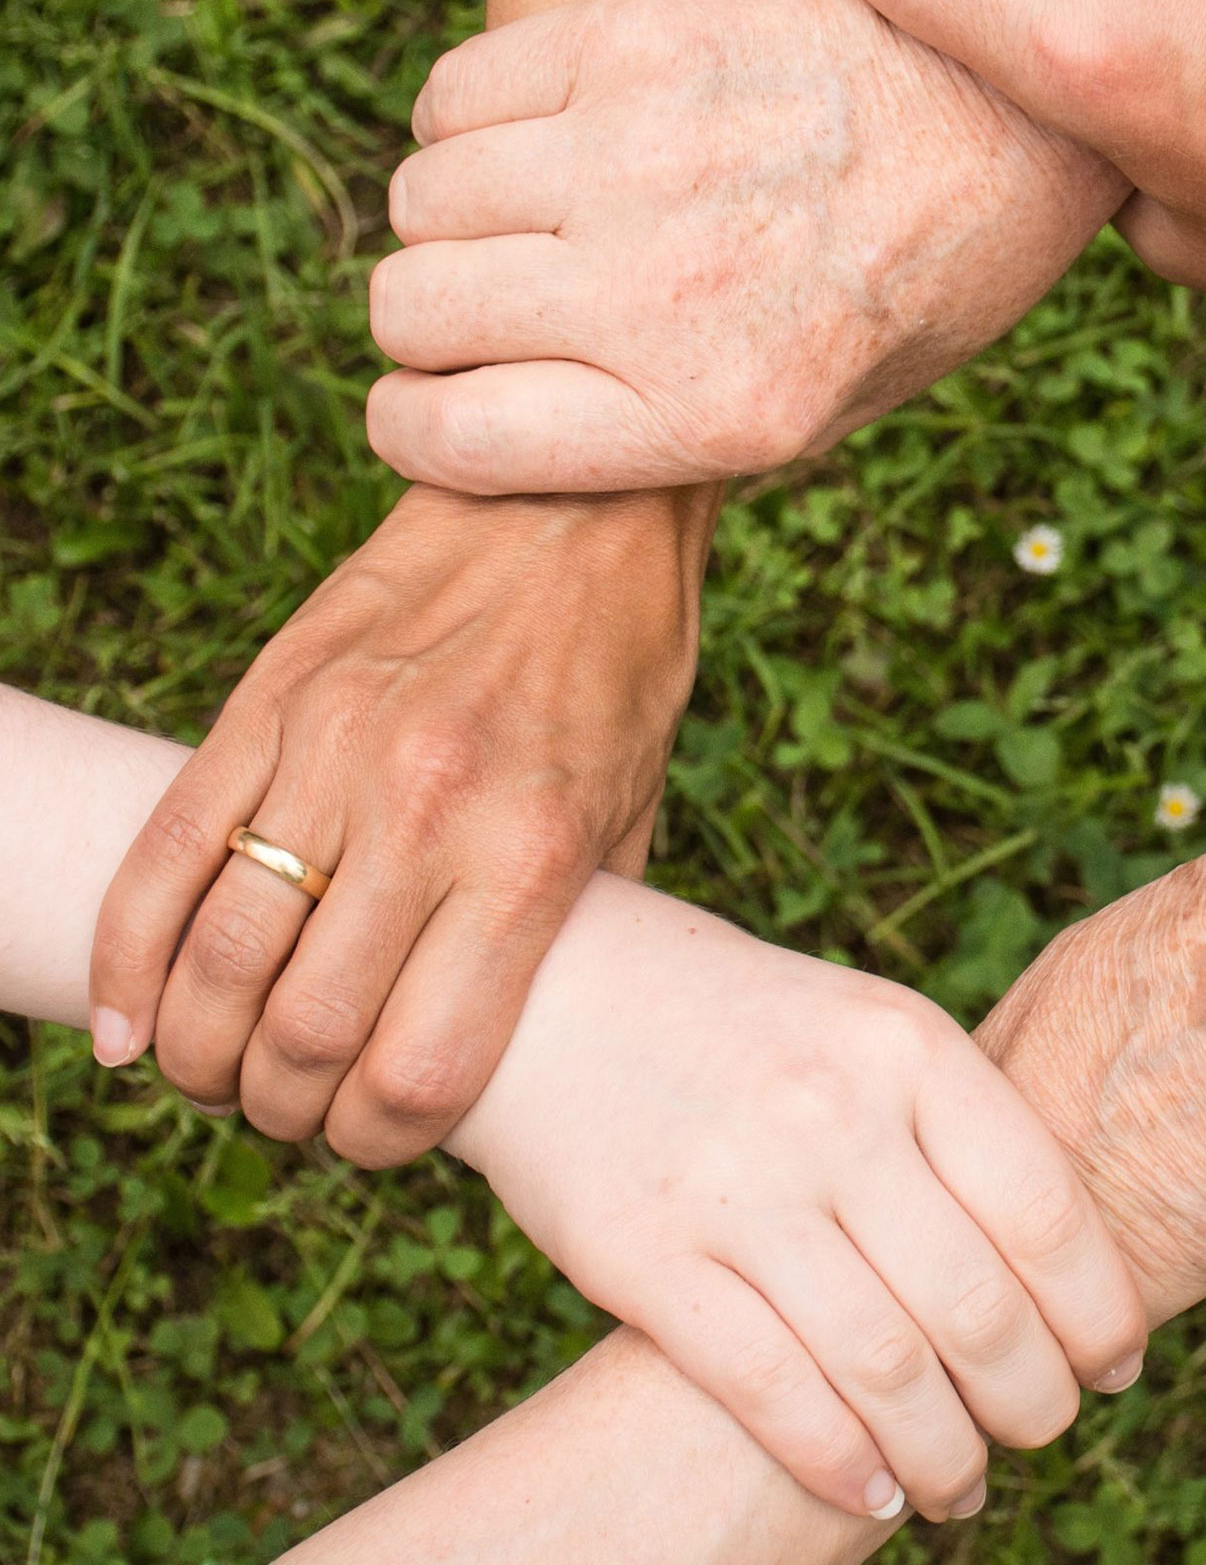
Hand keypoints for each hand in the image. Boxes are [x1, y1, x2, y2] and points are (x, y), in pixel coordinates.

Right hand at [88, 484, 710, 1163]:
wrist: (573, 505)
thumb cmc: (620, 669)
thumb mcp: (635, 812)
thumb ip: (573, 930)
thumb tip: (520, 1043)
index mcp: (530, 856)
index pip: (420, 1070)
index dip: (381, 1142)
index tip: (376, 1138)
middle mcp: (426, 812)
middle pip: (303, 1036)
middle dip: (284, 1110)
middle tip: (292, 1110)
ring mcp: (333, 751)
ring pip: (217, 959)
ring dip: (200, 1052)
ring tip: (218, 1070)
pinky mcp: (268, 701)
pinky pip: (164, 854)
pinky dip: (127, 960)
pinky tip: (129, 1024)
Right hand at [364, 0, 1127, 493]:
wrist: (1019, 109)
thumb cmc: (927, 274)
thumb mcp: (831, 410)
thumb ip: (672, 431)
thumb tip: (512, 426)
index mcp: (716, 413)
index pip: (450, 440)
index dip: (415, 426)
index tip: (431, 403)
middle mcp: (663, 293)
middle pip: (412, 309)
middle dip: (430, 320)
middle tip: (496, 301)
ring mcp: (642, 156)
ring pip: (422, 197)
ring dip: (453, 216)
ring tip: (530, 211)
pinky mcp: (639, 38)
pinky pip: (458, 90)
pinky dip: (467, 119)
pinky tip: (541, 130)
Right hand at [450, 884, 1148, 1525]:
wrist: (556, 988)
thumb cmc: (745, 1021)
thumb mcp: (865, 1027)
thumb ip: (954, 1124)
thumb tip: (1064, 1265)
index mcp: (905, 1045)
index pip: (1045, 1208)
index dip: (1098, 1308)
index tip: (1115, 1364)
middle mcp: (833, 1113)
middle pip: (978, 1306)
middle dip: (1034, 1399)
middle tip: (1045, 1432)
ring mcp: (737, 1187)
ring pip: (885, 1369)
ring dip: (946, 1456)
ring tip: (965, 1485)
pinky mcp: (645, 1257)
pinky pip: (771, 1391)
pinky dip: (840, 1464)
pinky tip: (874, 1494)